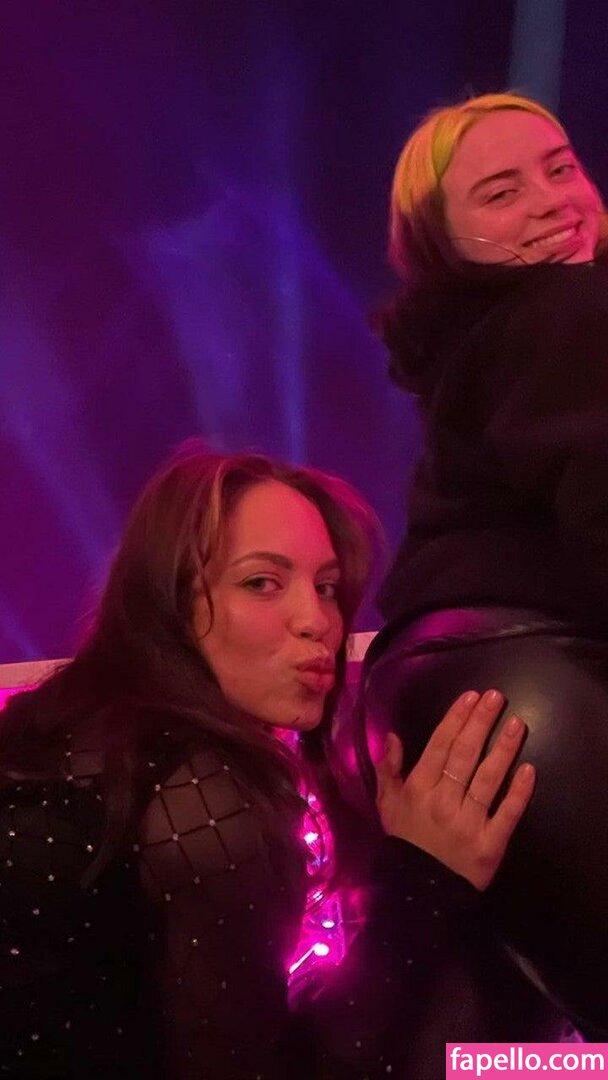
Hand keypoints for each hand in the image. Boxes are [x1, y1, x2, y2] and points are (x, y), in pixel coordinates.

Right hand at [375, 689, 534, 889]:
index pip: (439, 746)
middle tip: (496, 698)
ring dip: (503, 749)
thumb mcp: (386, 803)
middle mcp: (443, 801)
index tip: (471, 697)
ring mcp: (468, 823)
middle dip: (481, 723)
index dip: (456, 719)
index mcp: (419, 789)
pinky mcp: (490, 844)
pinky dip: (518, 792)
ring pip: (488, 779)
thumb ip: (387, 768)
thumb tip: (392, 735)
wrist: (420, 891)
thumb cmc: (405, 840)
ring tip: (517, 724)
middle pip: (465, 755)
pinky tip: (528, 769)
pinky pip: (507, 814)